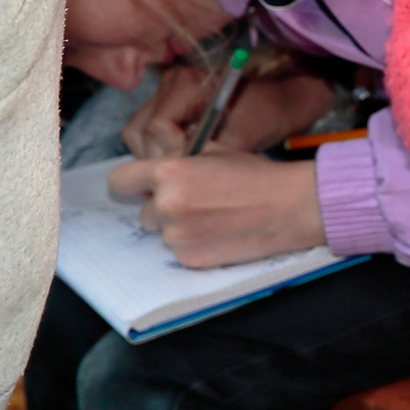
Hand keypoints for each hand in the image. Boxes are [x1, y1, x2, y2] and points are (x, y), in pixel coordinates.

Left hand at [108, 153, 325, 267]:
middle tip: (197, 203)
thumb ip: (180, 159)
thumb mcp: (215, 151)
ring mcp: (176, 235)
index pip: (119, 181)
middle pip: (143, 212)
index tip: (143, 187)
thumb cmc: (258, 175)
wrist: (290, 207)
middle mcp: (166, 205)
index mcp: (169, 172)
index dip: (132, 183)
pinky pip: (180, 252)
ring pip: (162, 233)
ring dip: (179, 228)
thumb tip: (158, 168)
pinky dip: (195, 245)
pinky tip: (221, 233)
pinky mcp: (189, 259)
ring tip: (214, 218)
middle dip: (163, 209)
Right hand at [123, 66, 333, 157]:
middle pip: (139, 131)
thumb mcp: (239, 140)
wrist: (283, 101)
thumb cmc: (267, 117)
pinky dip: (158, 150)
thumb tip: (173, 179)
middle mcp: (169, 82)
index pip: (157, 126)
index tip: (193, 166)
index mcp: (187, 83)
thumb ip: (205, 157)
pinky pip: (146, 132)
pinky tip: (181, 162)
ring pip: (137, 133)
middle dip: (157, 159)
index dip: (171, 153)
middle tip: (182, 176)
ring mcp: (164, 91)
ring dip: (153, 157)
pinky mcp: (166, 103)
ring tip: (181, 171)